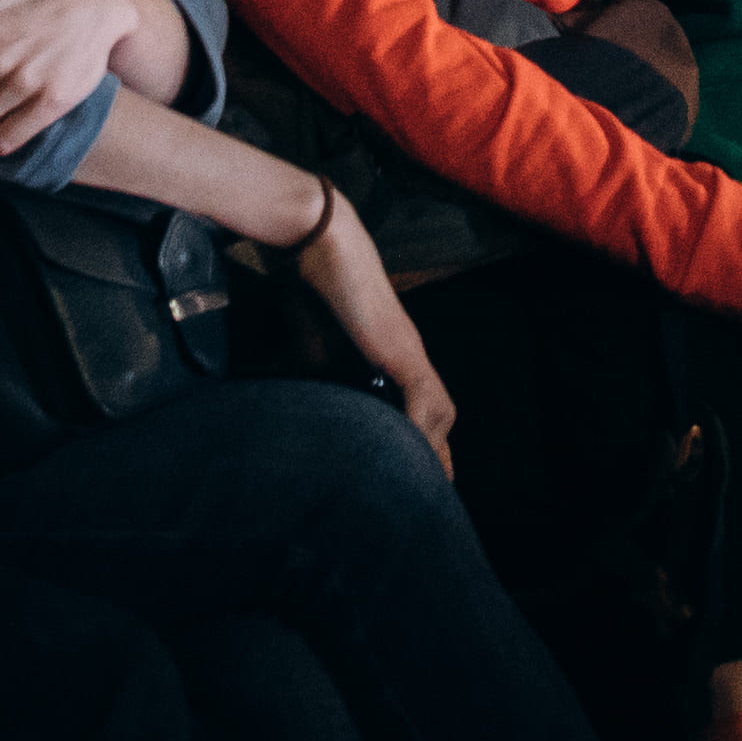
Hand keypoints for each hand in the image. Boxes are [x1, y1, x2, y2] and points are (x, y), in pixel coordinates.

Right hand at [288, 191, 456, 470]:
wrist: (318, 245)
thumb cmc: (314, 287)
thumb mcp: (312, 345)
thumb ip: (317, 375)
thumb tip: (302, 408)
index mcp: (390, 357)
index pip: (420, 409)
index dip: (421, 444)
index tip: (415, 479)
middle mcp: (408, 357)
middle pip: (440, 417)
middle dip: (437, 459)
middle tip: (432, 495)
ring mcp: (408, 352)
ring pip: (439, 412)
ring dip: (434, 450)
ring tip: (427, 486)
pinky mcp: (401, 348)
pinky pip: (423, 397)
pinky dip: (421, 427)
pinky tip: (414, 453)